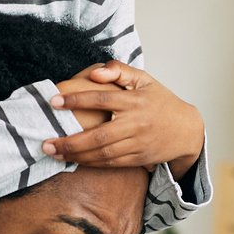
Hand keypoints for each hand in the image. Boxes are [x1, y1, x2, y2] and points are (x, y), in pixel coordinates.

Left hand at [43, 63, 203, 177]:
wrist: (187, 130)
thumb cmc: (160, 101)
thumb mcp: (144, 79)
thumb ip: (119, 70)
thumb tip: (93, 73)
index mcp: (135, 101)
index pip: (102, 99)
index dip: (77, 99)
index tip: (54, 101)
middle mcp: (136, 124)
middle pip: (99, 135)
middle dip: (71, 141)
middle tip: (46, 142)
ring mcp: (138, 143)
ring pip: (103, 153)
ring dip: (76, 155)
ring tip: (54, 153)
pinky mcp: (138, 158)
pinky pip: (111, 163)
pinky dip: (91, 163)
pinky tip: (73, 160)